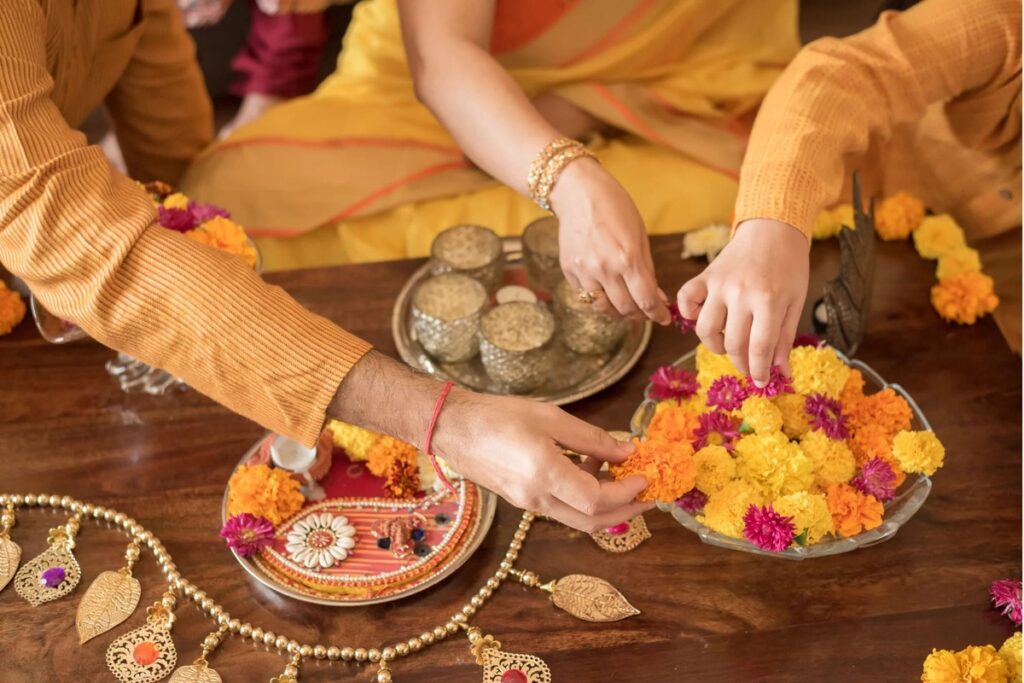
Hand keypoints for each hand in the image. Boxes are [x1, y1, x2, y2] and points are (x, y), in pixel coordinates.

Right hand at [330, 352, 650, 531]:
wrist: (450, 427)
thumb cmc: (497, 414)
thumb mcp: (550, 417)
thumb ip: (590, 437)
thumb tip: (626, 451)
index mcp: (545, 474)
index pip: (597, 500)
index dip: (627, 492)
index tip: (645, 476)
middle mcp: (538, 498)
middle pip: (593, 522)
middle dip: (627, 512)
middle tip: (649, 496)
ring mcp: (528, 504)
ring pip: (578, 520)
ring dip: (607, 508)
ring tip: (625, 482)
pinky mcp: (522, 501)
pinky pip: (562, 509)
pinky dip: (585, 499)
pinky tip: (592, 472)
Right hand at [550, 159, 671, 324]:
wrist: (577, 193)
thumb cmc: (614, 208)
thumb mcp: (639, 236)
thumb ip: (647, 270)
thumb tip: (656, 298)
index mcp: (627, 258)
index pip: (646, 300)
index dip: (658, 314)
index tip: (664, 318)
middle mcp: (604, 270)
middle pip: (626, 309)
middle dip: (640, 314)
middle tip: (647, 311)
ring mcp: (583, 272)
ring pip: (603, 308)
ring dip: (618, 312)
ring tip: (627, 306)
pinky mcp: (569, 271)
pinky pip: (586, 296)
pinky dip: (599, 298)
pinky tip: (607, 290)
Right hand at [676, 219, 808, 384]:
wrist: (773, 228)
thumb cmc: (788, 266)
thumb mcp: (795, 301)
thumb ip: (785, 337)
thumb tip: (781, 372)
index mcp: (769, 301)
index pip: (759, 348)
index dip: (759, 371)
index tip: (761, 383)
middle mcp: (741, 294)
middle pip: (732, 343)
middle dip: (740, 363)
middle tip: (747, 367)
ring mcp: (719, 285)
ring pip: (704, 329)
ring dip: (714, 346)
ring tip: (727, 344)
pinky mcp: (704, 276)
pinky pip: (686, 300)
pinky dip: (688, 314)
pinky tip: (701, 318)